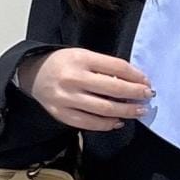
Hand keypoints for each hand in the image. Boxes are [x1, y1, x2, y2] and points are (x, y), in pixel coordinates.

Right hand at [21, 47, 154, 130]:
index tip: (146, 81)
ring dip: (125, 111)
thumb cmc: (62, 63)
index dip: (135, 76)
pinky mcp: (62, 114)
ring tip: (138, 111)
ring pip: (104, 109)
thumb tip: (133, 80)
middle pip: (113, 89)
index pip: (116, 67)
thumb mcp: (82, 55)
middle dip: (135, 94)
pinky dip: (107, 124)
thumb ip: (104, 66)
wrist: (32, 74)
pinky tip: (118, 121)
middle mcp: (73, 79)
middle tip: (147, 96)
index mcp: (81, 59)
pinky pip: (89, 123)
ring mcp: (67, 98)